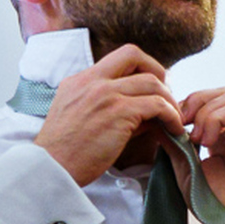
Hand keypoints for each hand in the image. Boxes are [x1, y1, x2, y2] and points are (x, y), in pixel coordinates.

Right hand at [33, 46, 182, 187]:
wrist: (50, 169)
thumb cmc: (66, 152)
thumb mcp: (78, 116)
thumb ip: (108, 106)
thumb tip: (145, 110)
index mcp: (80, 80)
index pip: (119, 57)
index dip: (141, 66)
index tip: (151, 87)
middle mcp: (92, 81)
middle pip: (135, 55)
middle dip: (158, 71)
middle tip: (166, 96)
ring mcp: (105, 94)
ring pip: (152, 81)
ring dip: (169, 100)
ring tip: (174, 119)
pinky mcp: (118, 112)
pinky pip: (157, 105)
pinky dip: (171, 116)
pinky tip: (174, 130)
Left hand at [176, 87, 224, 223]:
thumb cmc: (217, 203)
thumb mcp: (187, 172)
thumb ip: (175, 148)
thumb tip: (157, 124)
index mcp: (221, 135)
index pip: (205, 102)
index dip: (184, 107)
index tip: (170, 125)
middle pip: (217, 93)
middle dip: (193, 102)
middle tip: (180, 123)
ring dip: (204, 112)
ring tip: (196, 137)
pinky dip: (217, 119)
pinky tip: (208, 140)